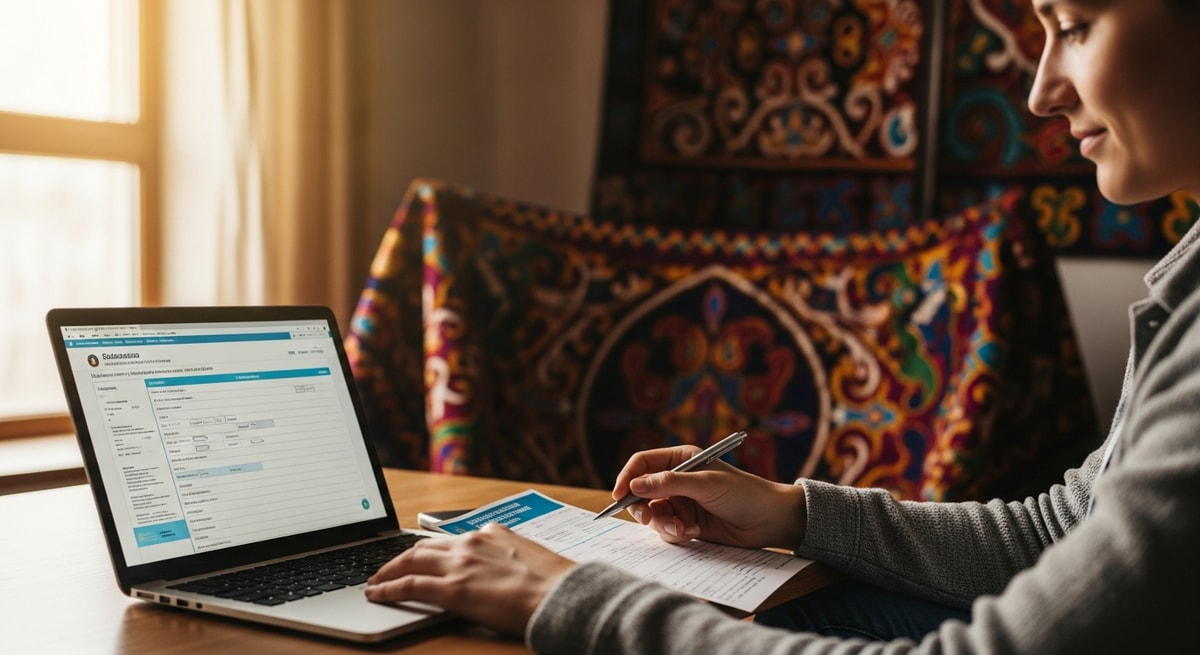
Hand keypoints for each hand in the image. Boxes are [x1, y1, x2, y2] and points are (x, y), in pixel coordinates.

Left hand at [365, 524, 575, 635]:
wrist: (561, 596)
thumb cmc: (555, 584)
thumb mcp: (531, 558)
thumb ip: (509, 556)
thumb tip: (503, 566)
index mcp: (492, 533)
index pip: (451, 539)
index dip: (430, 549)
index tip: (421, 555)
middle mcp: (472, 542)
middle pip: (424, 546)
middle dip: (401, 557)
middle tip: (386, 568)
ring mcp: (460, 564)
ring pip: (410, 561)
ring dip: (388, 570)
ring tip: (375, 581)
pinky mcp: (453, 589)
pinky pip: (409, 586)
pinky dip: (388, 588)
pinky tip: (377, 593)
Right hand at [613, 445, 806, 549]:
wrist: (769, 521)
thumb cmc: (743, 493)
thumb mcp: (705, 485)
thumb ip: (668, 483)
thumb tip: (634, 485)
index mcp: (680, 459)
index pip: (643, 463)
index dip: (627, 477)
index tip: (619, 496)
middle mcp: (677, 480)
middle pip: (641, 492)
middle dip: (642, 507)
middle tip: (648, 518)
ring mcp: (681, 503)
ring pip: (653, 514)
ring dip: (663, 524)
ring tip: (683, 529)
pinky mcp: (686, 523)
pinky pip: (667, 530)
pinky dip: (675, 533)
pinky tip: (693, 533)